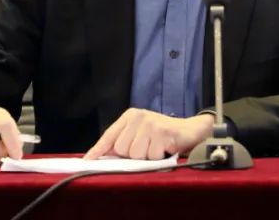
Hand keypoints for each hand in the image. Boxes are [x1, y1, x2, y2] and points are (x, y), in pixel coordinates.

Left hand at [84, 109, 213, 159]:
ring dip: (147, 157)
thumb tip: (103, 157)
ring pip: (136, 155)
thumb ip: (124, 142)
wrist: (191, 130)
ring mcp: (150, 123)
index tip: (87, 161)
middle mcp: (138, 117)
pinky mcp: (163, 132)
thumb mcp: (141, 134)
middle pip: (121, 149)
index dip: (98, 150)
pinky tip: (166, 148)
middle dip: (132, 156)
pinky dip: (159, 157)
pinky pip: (152, 156)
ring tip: (157, 148)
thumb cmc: (163, 135)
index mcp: (130, 116)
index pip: (109, 135)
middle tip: (147, 148)